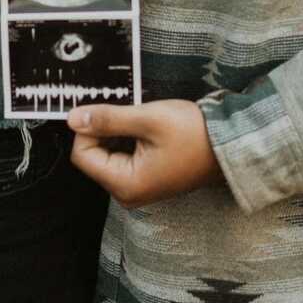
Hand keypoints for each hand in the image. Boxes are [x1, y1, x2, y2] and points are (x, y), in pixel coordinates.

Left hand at [68, 99, 222, 206]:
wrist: (229, 146)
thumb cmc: (194, 134)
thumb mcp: (148, 119)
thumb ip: (108, 119)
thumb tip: (73, 118)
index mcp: (126, 184)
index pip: (82, 155)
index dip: (88, 128)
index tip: (104, 109)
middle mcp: (128, 193)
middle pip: (93, 157)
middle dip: (103, 130)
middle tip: (128, 112)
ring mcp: (138, 188)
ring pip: (107, 154)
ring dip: (117, 133)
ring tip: (141, 120)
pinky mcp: (146, 179)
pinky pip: (123, 157)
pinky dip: (127, 139)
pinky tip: (146, 129)